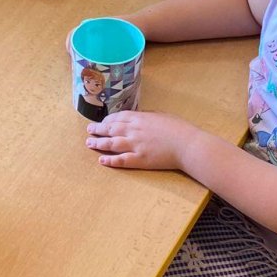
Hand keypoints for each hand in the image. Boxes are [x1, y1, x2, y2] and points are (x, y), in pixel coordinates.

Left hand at [86, 110, 200, 169]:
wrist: (187, 144)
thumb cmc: (178, 128)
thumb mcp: (161, 115)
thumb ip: (147, 116)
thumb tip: (138, 116)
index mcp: (140, 118)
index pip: (117, 118)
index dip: (107, 120)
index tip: (102, 122)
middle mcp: (134, 130)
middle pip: (111, 129)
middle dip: (98, 129)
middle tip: (89, 130)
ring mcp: (135, 145)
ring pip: (111, 144)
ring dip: (98, 143)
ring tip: (89, 143)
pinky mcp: (140, 160)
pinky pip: (121, 160)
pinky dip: (110, 160)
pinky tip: (102, 160)